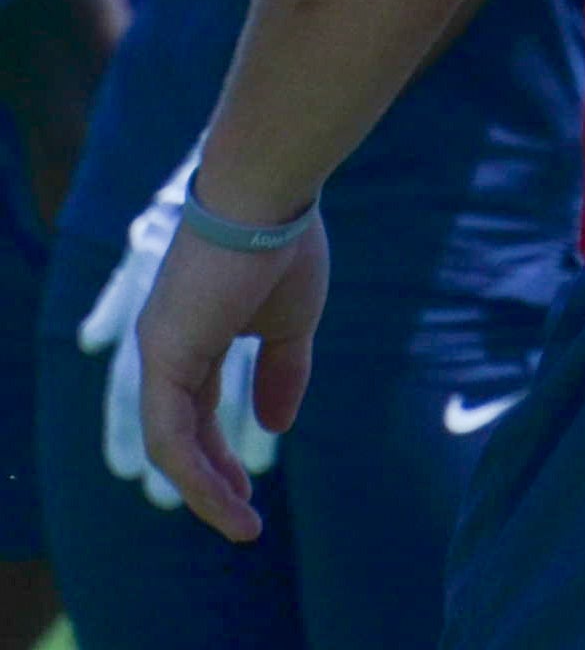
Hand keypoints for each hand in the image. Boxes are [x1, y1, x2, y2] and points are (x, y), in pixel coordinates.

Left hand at [135, 203, 328, 540]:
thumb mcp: (290, 321)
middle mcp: (166, 344)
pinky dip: (195, 473)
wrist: (268, 194)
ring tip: (241, 523)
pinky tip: (226, 496)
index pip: (198, 410)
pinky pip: (169, 435)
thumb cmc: (282, 242)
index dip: (220, 452)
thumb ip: (281, 372)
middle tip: (244, 519)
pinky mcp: (163, 356)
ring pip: (169, 445)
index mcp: (194, 333)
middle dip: (211, 481)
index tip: (249, 488)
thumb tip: (275, 427)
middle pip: (180, 433)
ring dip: (205, 490)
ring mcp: (160, 350)